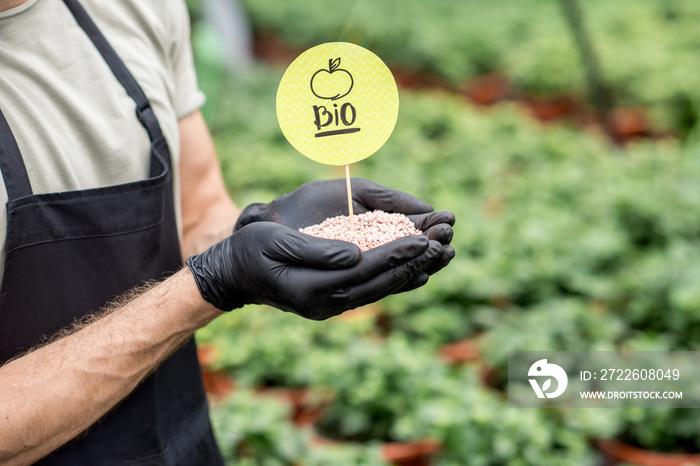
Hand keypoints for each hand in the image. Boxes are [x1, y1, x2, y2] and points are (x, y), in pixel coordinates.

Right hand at [234, 178, 454, 283]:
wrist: (236, 276)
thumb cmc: (252, 251)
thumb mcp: (276, 242)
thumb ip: (315, 249)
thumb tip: (355, 253)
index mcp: (312, 287)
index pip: (365, 269)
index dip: (396, 253)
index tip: (423, 238)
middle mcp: (326, 303)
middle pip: (379, 283)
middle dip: (413, 264)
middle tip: (443, 246)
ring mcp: (330, 307)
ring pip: (379, 290)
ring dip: (410, 273)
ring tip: (439, 257)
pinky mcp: (333, 303)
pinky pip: (370, 292)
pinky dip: (394, 281)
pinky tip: (415, 272)